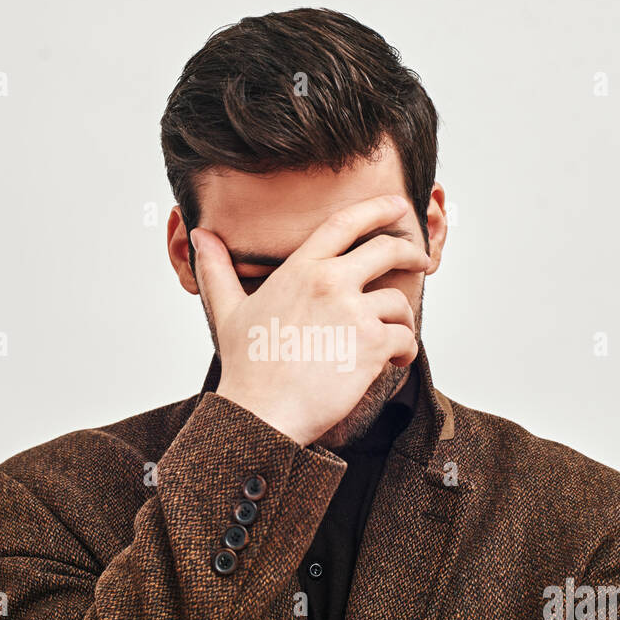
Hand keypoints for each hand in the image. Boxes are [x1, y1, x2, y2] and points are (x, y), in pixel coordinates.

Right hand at [191, 195, 428, 445]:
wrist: (260, 414)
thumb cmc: (245, 368)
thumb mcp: (228, 311)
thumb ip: (217, 269)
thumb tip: (199, 236)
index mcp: (300, 269)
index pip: (345, 222)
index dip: (378, 208)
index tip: (398, 205)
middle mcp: (330, 283)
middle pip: (387, 249)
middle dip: (410, 251)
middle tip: (419, 259)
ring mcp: (352, 313)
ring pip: (399, 301)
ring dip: (401, 319)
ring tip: (391, 338)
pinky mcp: (372, 345)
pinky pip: (406, 337)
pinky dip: (405, 349)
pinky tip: (393, 360)